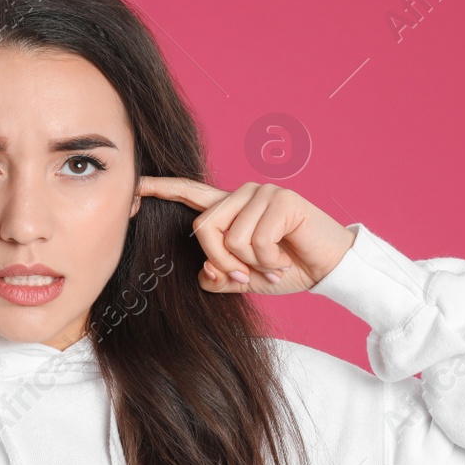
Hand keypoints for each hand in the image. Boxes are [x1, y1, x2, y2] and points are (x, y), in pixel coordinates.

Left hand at [135, 178, 356, 293]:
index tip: (134, 186)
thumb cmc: (287, 269)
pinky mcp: (281, 200)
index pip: (189, 193)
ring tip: (272, 265)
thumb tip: (204, 271)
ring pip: (229, 238)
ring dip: (251, 264)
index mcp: (230, 208)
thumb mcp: (245, 278)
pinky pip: (255, 241)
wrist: (329, 267)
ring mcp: (262, 193)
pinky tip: (285, 259)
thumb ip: (219, 275)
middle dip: (221, 261)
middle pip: (202, 228)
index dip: (161, 189)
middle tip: (246, 276)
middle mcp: (242, 194)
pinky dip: (268, 262)